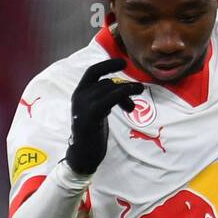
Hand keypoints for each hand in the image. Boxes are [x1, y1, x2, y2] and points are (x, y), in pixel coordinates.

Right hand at [64, 58, 143, 173]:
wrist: (83, 155)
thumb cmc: (92, 134)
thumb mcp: (97, 112)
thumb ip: (105, 99)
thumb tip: (124, 89)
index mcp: (79, 93)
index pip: (93, 71)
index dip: (108, 65)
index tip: (123, 62)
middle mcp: (79, 96)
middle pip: (106, 82)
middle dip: (124, 87)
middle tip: (139, 92)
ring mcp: (83, 105)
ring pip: (109, 88)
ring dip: (126, 93)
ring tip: (133, 106)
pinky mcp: (91, 114)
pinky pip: (109, 98)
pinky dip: (122, 95)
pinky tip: (130, 104)